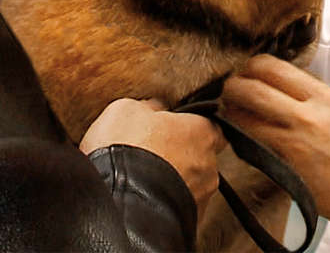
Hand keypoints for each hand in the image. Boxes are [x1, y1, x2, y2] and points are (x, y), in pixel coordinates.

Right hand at [80, 98, 225, 208]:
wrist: (120, 206)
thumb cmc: (126, 152)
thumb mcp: (126, 110)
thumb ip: (150, 106)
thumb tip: (155, 108)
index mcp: (203, 132)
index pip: (208, 124)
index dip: (187, 125)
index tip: (168, 128)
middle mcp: (210, 166)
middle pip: (199, 156)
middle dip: (178, 156)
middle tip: (149, 154)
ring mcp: (202, 197)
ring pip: (189, 184)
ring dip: (171, 182)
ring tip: (140, 181)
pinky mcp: (190, 223)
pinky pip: (178, 208)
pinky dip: (164, 204)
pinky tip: (142, 200)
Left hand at [221, 54, 329, 239]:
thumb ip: (305, 97)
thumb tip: (272, 88)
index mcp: (321, 94)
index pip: (271, 66)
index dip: (250, 68)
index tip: (246, 75)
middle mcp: (307, 111)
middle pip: (251, 86)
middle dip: (231, 88)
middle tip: (228, 95)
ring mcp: (294, 137)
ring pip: (243, 116)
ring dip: (230, 114)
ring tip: (230, 117)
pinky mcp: (285, 163)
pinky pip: (250, 144)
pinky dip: (239, 139)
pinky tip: (240, 140)